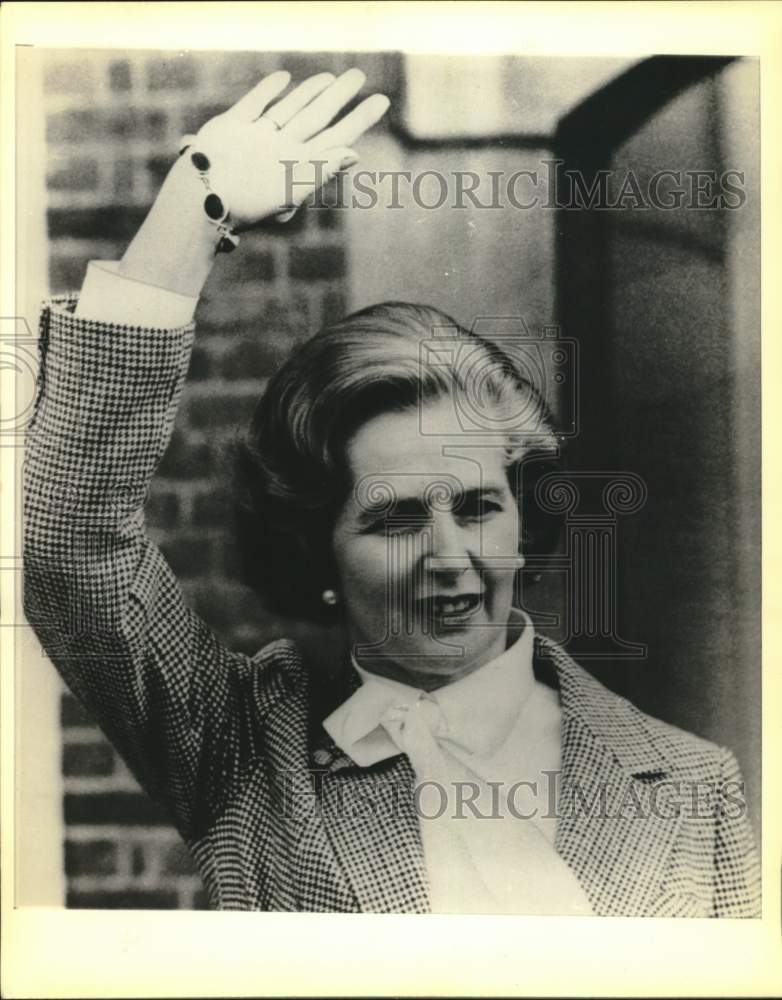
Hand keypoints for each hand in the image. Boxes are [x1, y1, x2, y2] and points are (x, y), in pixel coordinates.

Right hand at [191, 68, 389, 227]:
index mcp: (299, 166)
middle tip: (360, 77)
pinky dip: (269, 91)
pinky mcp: (234, 127)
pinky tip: (284, 79)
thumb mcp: (290, 188)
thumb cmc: (248, 202)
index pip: (337, 138)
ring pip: (291, 109)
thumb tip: (353, 154)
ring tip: (331, 79)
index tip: (380, 102)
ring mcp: (258, 138)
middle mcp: (282, 150)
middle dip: (340, 98)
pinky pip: (256, 105)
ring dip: (310, 93)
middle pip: (318, 118)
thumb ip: (321, 169)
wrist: (202, 197)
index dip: (358, 120)